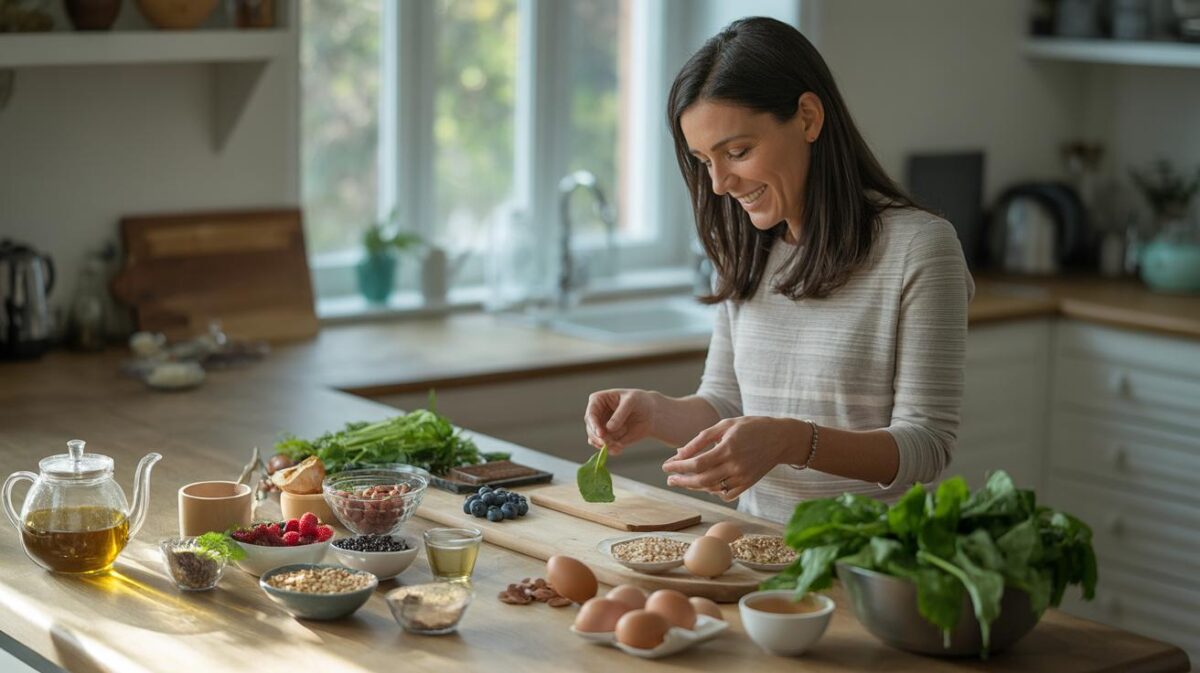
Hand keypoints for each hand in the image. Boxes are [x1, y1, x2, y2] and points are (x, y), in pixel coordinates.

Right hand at [584, 389, 656, 455]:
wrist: (650, 413)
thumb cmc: (639, 401)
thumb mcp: (631, 402)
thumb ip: (620, 414)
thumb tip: (609, 428)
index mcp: (598, 400)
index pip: (590, 414)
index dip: (593, 424)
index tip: (601, 434)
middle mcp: (596, 415)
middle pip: (591, 429)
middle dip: (599, 438)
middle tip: (609, 443)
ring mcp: (601, 427)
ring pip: (596, 440)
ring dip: (606, 444)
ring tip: (619, 445)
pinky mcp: (608, 438)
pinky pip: (605, 447)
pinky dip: (611, 449)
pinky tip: (620, 449)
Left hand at [661, 416, 808, 500]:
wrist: (781, 438)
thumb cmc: (751, 427)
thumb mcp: (725, 425)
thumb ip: (701, 440)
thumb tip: (679, 453)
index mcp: (727, 449)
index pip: (696, 464)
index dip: (677, 467)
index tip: (665, 466)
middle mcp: (735, 466)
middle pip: (701, 480)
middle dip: (681, 480)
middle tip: (669, 478)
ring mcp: (742, 477)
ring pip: (712, 488)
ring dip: (694, 486)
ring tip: (683, 480)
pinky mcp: (748, 484)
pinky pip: (726, 494)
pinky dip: (713, 491)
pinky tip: (705, 484)